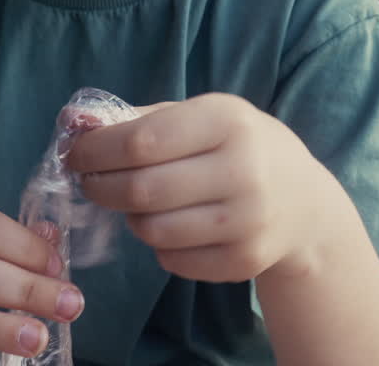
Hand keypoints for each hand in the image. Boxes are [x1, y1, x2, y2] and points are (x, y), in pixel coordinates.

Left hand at [66, 94, 338, 282]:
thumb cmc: (238, 148)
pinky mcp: (245, 261)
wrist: (305, 203)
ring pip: (152, 230)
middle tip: (91, 182)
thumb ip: (139, 119)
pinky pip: (171, 260)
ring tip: (140, 203)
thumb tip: (73, 122)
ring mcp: (247, 220)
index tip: (75, 154)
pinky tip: (173, 226)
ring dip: (131, 217)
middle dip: (101, 187)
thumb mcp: (202, 116)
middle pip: (141, 190)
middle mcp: (243, 170)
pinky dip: (159, 245)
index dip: (96, 151)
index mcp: (228, 121)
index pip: (142, 140)